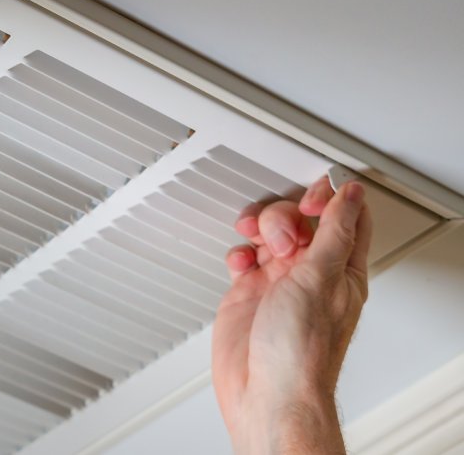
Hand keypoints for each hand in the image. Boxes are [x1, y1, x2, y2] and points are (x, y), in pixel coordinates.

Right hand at [213, 177, 371, 454]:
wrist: (266, 392)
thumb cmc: (300, 351)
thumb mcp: (321, 278)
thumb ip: (334, 232)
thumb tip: (349, 195)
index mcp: (341, 269)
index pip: (346, 218)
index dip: (328, 198)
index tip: (309, 200)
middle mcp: (311, 273)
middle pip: (300, 219)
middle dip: (285, 217)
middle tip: (281, 239)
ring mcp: (279, 282)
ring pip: (268, 233)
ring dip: (259, 229)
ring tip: (258, 248)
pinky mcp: (249, 293)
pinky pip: (243, 256)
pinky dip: (238, 253)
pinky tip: (241, 264)